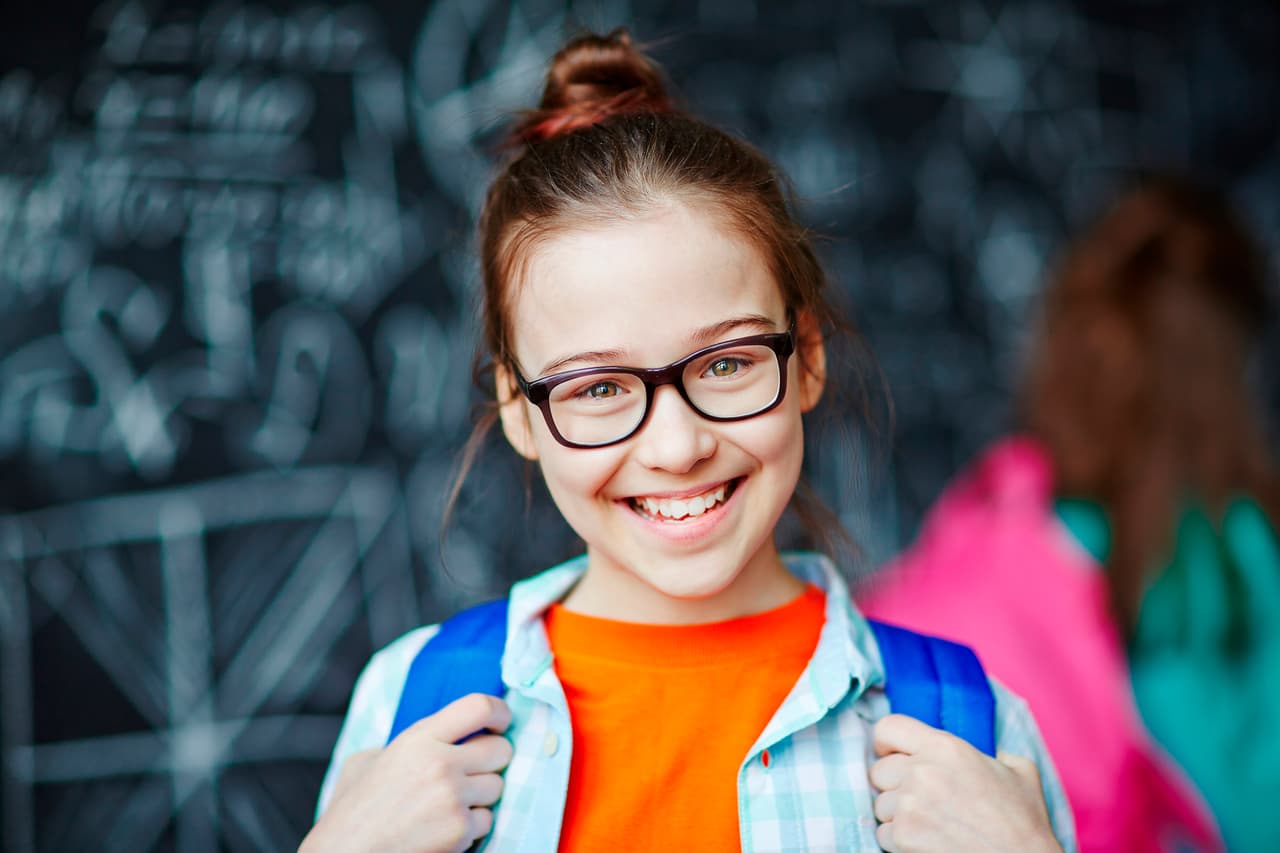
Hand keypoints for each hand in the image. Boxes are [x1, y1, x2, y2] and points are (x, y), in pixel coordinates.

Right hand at [300, 694, 513, 852]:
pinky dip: (471, 827)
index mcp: (418, 738)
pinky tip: (443, 828)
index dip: (500, 712)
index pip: (479, 706)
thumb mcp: (370, 759)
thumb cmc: (352, 811)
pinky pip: (487, 821)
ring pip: (497, 787)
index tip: (501, 722)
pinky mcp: (459, 831)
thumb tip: (447, 735)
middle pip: (501, 749)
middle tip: (473, 770)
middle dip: (492, 761)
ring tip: (448, 804)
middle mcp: (440, 764)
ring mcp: (452, 799)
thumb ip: (411, 742)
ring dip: (480, 797)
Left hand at [867, 714, 1060, 852]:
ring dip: (897, 816)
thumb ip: (995, 752)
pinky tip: (926, 842)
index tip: (892, 755)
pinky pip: (883, 834)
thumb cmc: (1024, 821)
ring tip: (929, 824)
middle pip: (878, 770)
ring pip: (880, 805)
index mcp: (945, 747)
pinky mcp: (904, 836)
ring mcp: (909, 805)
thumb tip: (991, 752)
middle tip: (920, 799)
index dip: (887, 742)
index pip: (889, 728)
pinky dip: (899, 841)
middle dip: (894, 785)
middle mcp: (922, 771)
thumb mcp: (1019, 770)